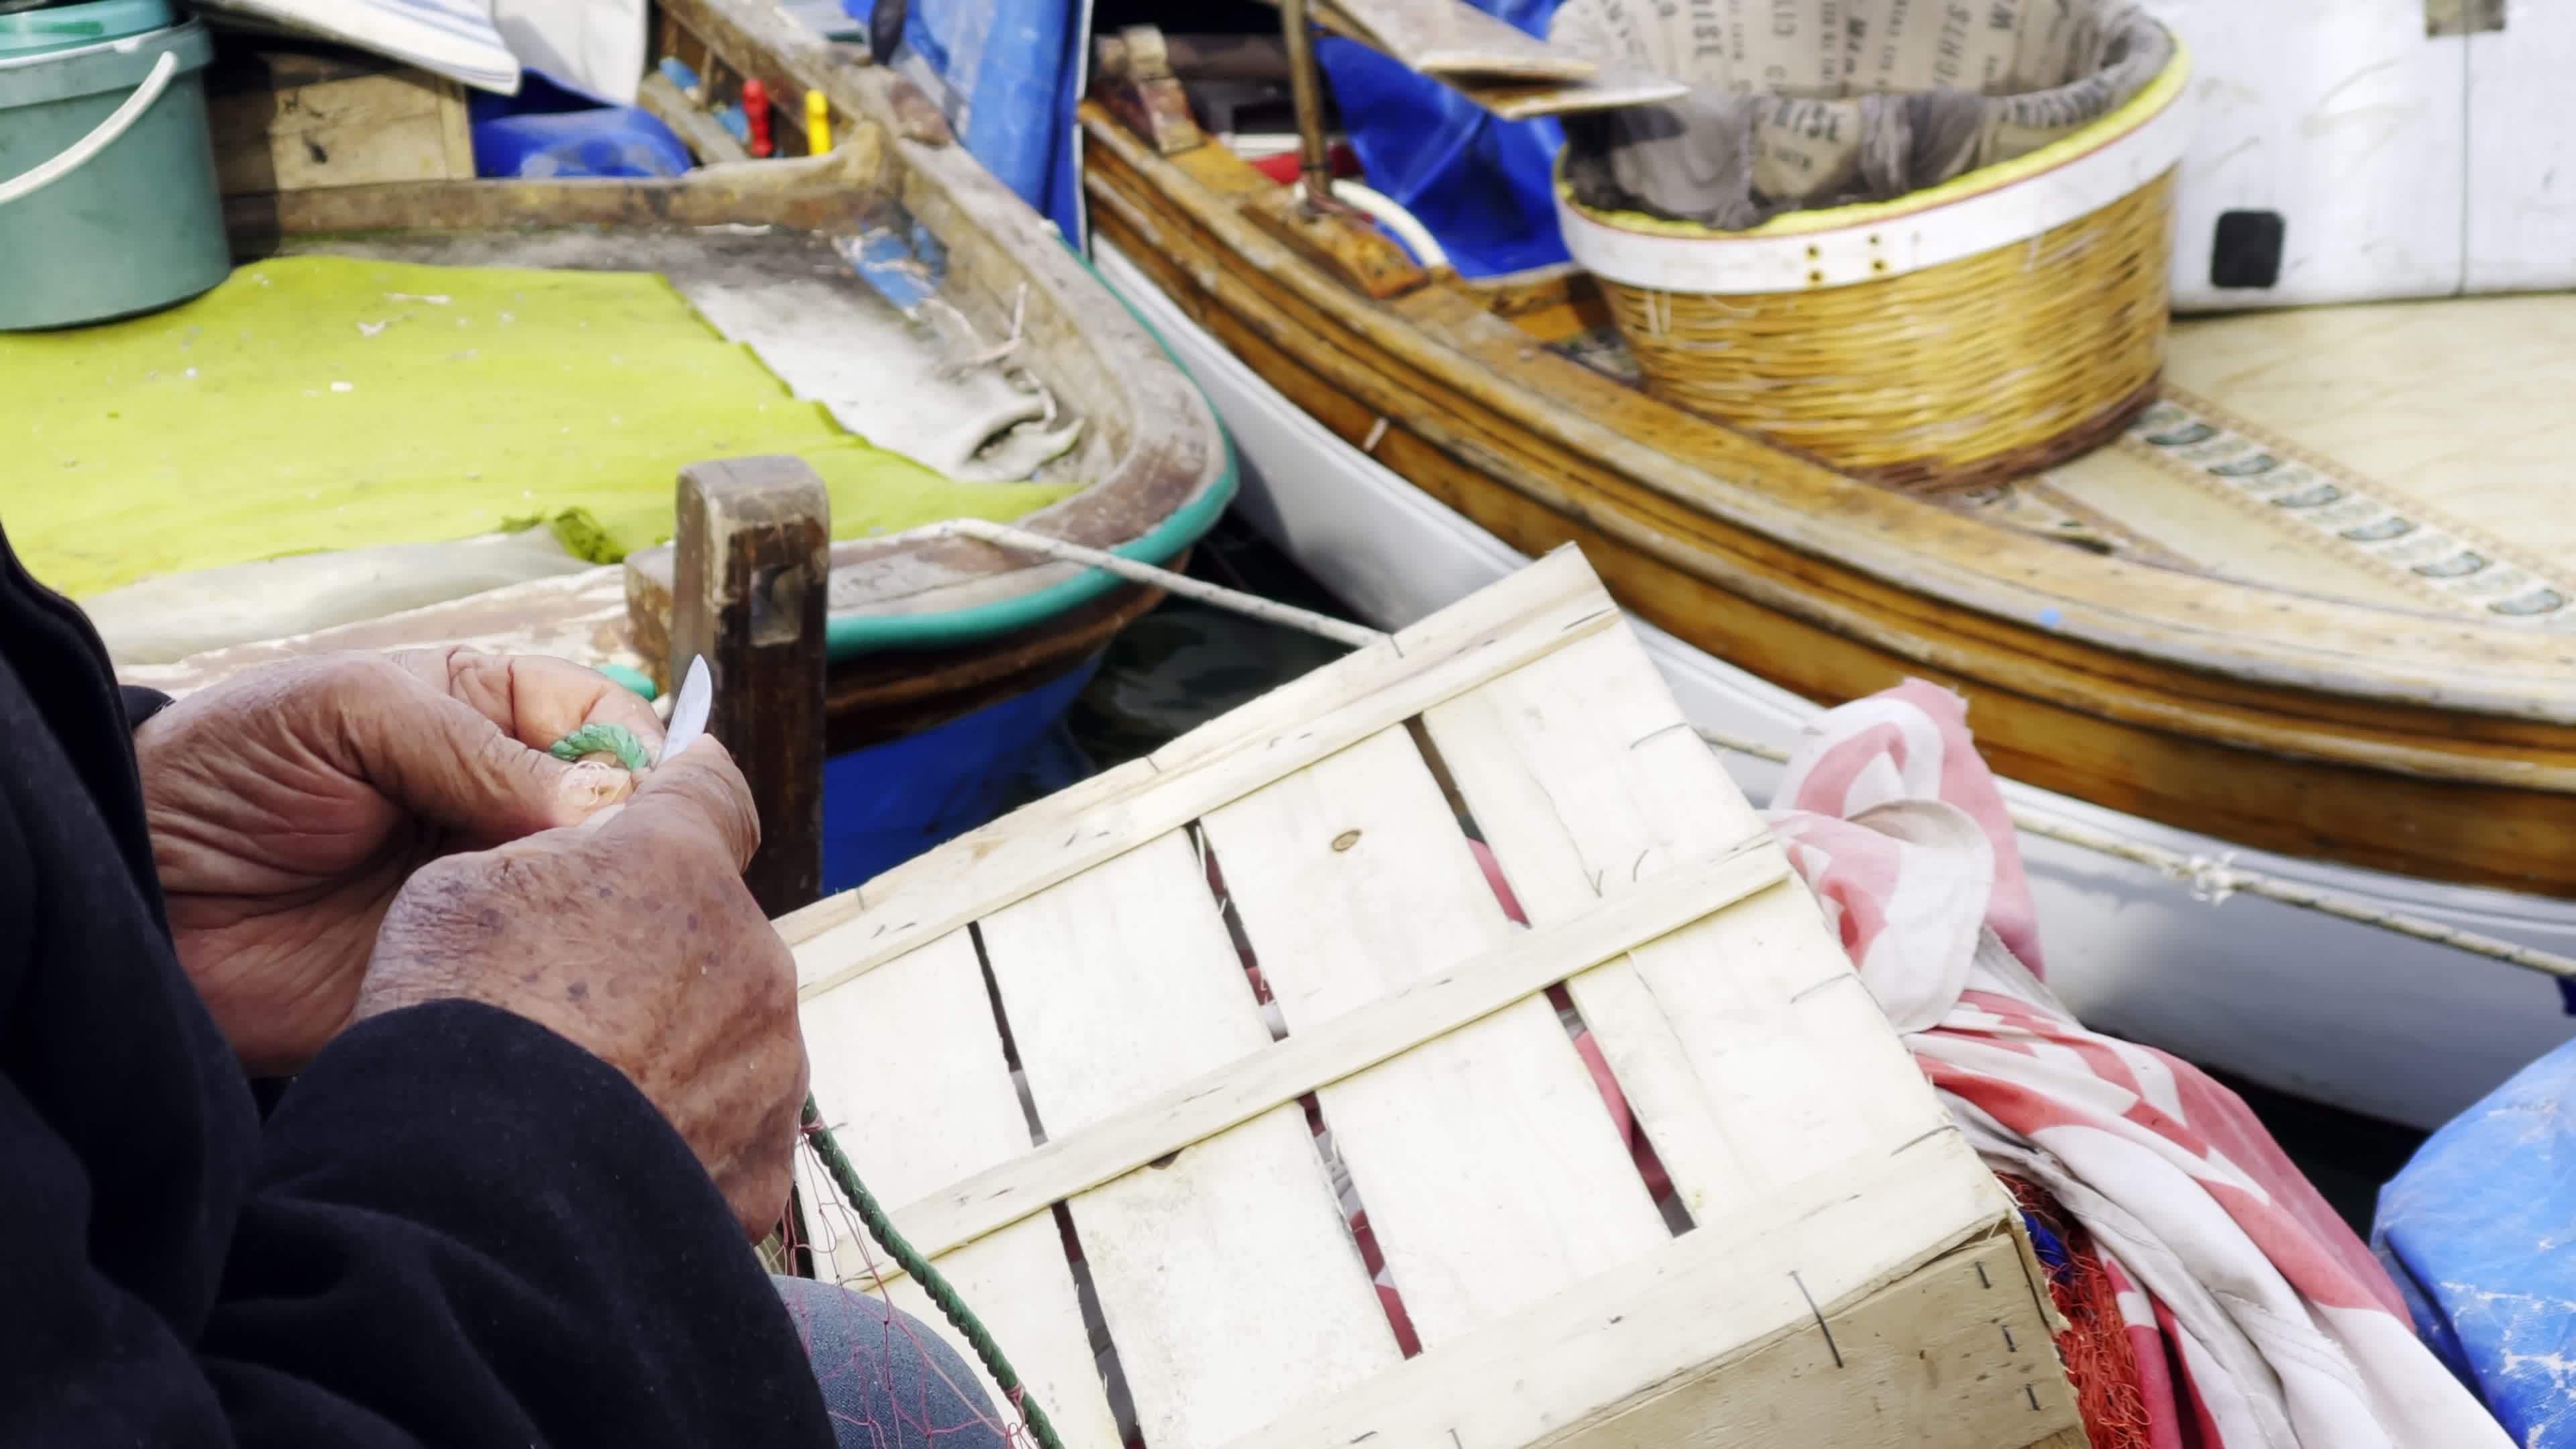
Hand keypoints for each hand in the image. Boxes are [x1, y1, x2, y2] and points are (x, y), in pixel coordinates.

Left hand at [138, 649, 660, 1074]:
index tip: (652, 799)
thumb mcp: (351, 709)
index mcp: (491, 721)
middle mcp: (507, 809)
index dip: (645, 755)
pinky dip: (565, 988)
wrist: (138, 890)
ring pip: (600, 907)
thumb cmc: (229, 769)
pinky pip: (542, 987)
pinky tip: (557, 984)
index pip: (611, 722)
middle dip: (644, 842)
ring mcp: (492, 897)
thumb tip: (608, 801)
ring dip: (612, 917)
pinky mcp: (467, 978)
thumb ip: (476, 745)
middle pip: (626, 821)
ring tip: (590, 929)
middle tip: (622, 873)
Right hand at [353, 740, 807, 1239]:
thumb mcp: (459, 888)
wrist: (473, 1196)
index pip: (710, 789)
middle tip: (571, 1001)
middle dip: (658, 949)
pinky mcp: (763, 1165)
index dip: (683, 790)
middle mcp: (752, 956)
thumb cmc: (451, 1023)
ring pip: (731, 1032)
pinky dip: (681, 1138)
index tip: (673, 793)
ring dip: (676, 1048)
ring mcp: (771, 1065)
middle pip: (714, 929)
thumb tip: (588, 855)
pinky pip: (730, 1133)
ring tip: (582, 1096)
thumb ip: (548, 856)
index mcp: (678, 866)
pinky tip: (606, 1161)